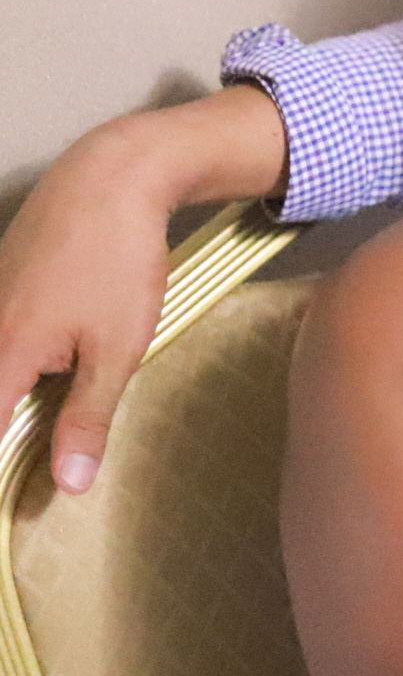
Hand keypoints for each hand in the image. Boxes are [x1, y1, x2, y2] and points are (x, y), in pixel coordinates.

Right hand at [0, 90, 285, 494]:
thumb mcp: (118, 347)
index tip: (14, 499)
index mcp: (4, 354)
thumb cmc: (118, 260)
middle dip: (10, 429)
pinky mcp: (3, 283)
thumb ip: (88, 417)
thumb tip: (67, 485)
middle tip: (36, 464)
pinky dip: (17, 359)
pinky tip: (45, 364)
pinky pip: (2, 336)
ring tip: (36, 417)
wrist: (112, 176)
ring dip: (16, 394)